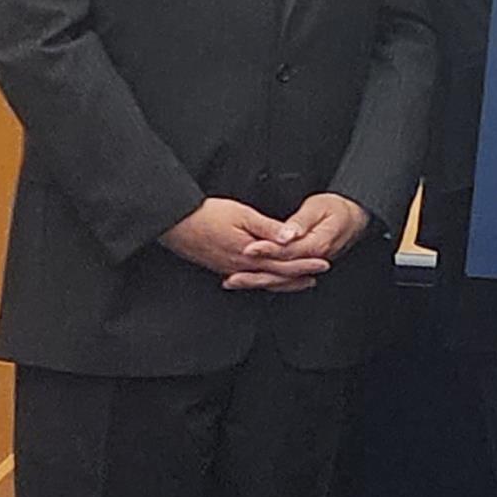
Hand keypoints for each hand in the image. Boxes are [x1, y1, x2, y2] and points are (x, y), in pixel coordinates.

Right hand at [160, 197, 329, 291]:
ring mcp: (228, 269)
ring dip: (282, 282)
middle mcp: (240, 267)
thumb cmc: (207, 215)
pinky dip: (262, 281)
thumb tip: (292, 238)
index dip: (305, 264)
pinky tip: (265, 280)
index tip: (322, 263)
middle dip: (298, 276)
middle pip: (275, 276)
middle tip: (318, 275)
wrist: (174, 222)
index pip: (284, 264)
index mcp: (249, 254)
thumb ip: (269, 228)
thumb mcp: (243, 215)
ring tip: (298, 281)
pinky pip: (247, 279)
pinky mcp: (219, 267)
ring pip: (262, 281)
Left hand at [229, 193, 371, 289]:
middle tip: (233, 277)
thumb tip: (288, 233)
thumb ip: (301, 222)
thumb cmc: (338, 208)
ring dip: (256, 281)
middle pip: (281, 271)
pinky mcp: (305, 265)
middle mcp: (314, 260)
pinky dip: (266, 280)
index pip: (287, 251)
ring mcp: (309, 265)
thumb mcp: (319, 207)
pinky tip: (251, 281)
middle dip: (255, 274)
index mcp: (317, 244)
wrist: (355, 216)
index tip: (248, 249)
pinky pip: (284, 277)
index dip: (267, 250)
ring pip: (280, 278)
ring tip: (234, 282)